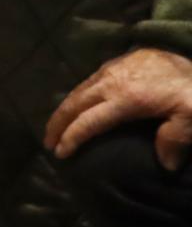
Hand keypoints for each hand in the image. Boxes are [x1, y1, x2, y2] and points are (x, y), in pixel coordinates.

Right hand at [47, 49, 191, 170]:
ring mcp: (112, 69)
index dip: (72, 137)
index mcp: (126, 99)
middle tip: (47, 142)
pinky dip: (77, 96)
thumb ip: (175, 140)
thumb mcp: (191, 116)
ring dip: (64, 108)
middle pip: (75, 103)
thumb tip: (165, 165)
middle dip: (57, 123)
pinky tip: (78, 103)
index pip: (89, 121)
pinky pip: (88, 80)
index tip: (60, 153)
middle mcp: (111, 82)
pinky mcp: (117, 61)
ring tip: (56, 125)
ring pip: (78, 90)